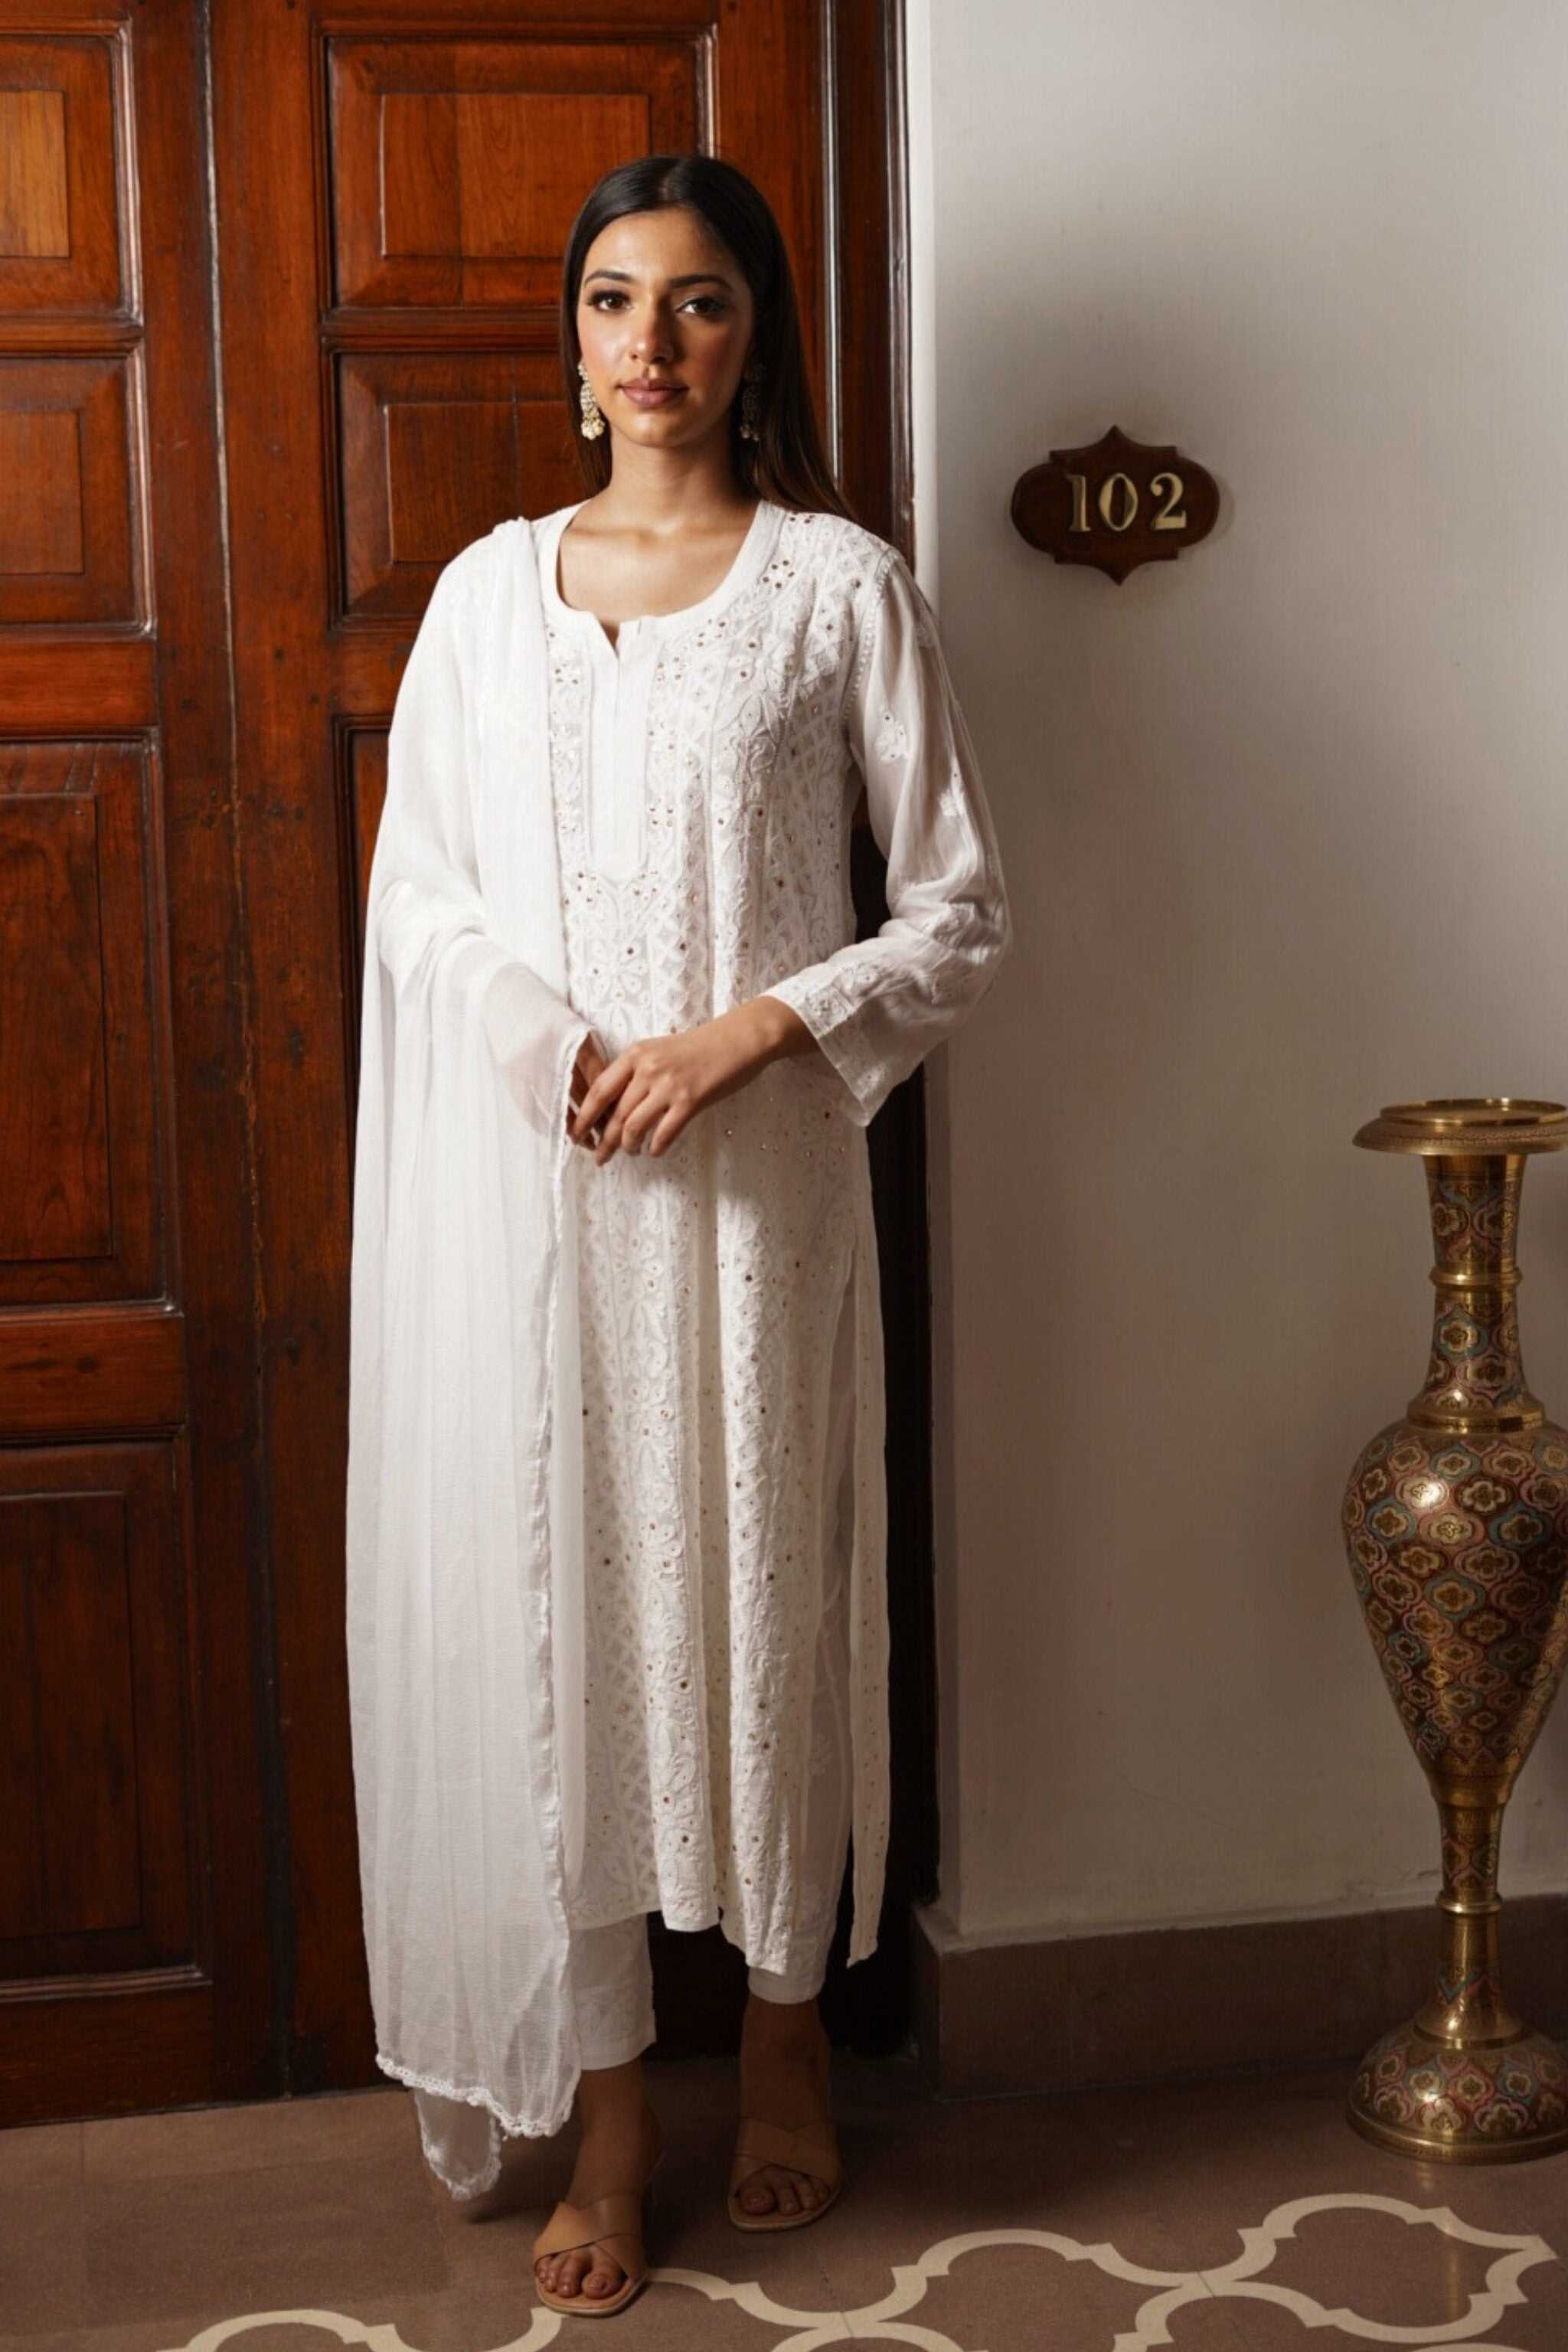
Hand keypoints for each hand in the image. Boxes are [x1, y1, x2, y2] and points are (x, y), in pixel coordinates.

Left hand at [568, 999, 799, 1162]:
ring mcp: (668, 1085)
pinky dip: (656, 1147)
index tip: (576, 1134)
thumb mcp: (659, 1049)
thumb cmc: (699, 1046)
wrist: (738, 1039)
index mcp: (635, 1055)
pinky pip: (664, 1133)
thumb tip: (615, 1105)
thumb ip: (636, 1071)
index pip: (599, 1090)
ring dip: (629, 1146)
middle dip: (604, 1141)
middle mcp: (647, 1069)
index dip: (584, 1116)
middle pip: (614, 1114)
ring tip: (630, 1153)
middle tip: (599, 1157)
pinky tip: (655, 1151)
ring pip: (635, 1127)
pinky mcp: (690, 1101)